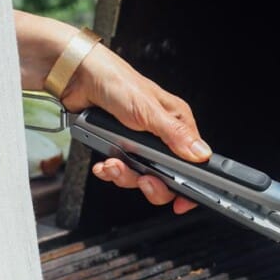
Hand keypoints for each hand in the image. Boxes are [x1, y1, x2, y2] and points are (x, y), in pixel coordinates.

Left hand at [63, 43, 210, 214]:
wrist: (78, 78)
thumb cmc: (116, 82)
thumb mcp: (148, 111)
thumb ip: (175, 135)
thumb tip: (201, 154)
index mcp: (176, 123)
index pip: (192, 161)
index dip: (188, 185)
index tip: (182, 201)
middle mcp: (160, 135)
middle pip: (166, 177)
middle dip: (152, 184)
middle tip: (143, 179)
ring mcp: (138, 143)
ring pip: (140, 177)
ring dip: (125, 176)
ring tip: (114, 165)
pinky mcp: (118, 147)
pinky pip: (119, 171)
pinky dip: (110, 171)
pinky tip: (104, 164)